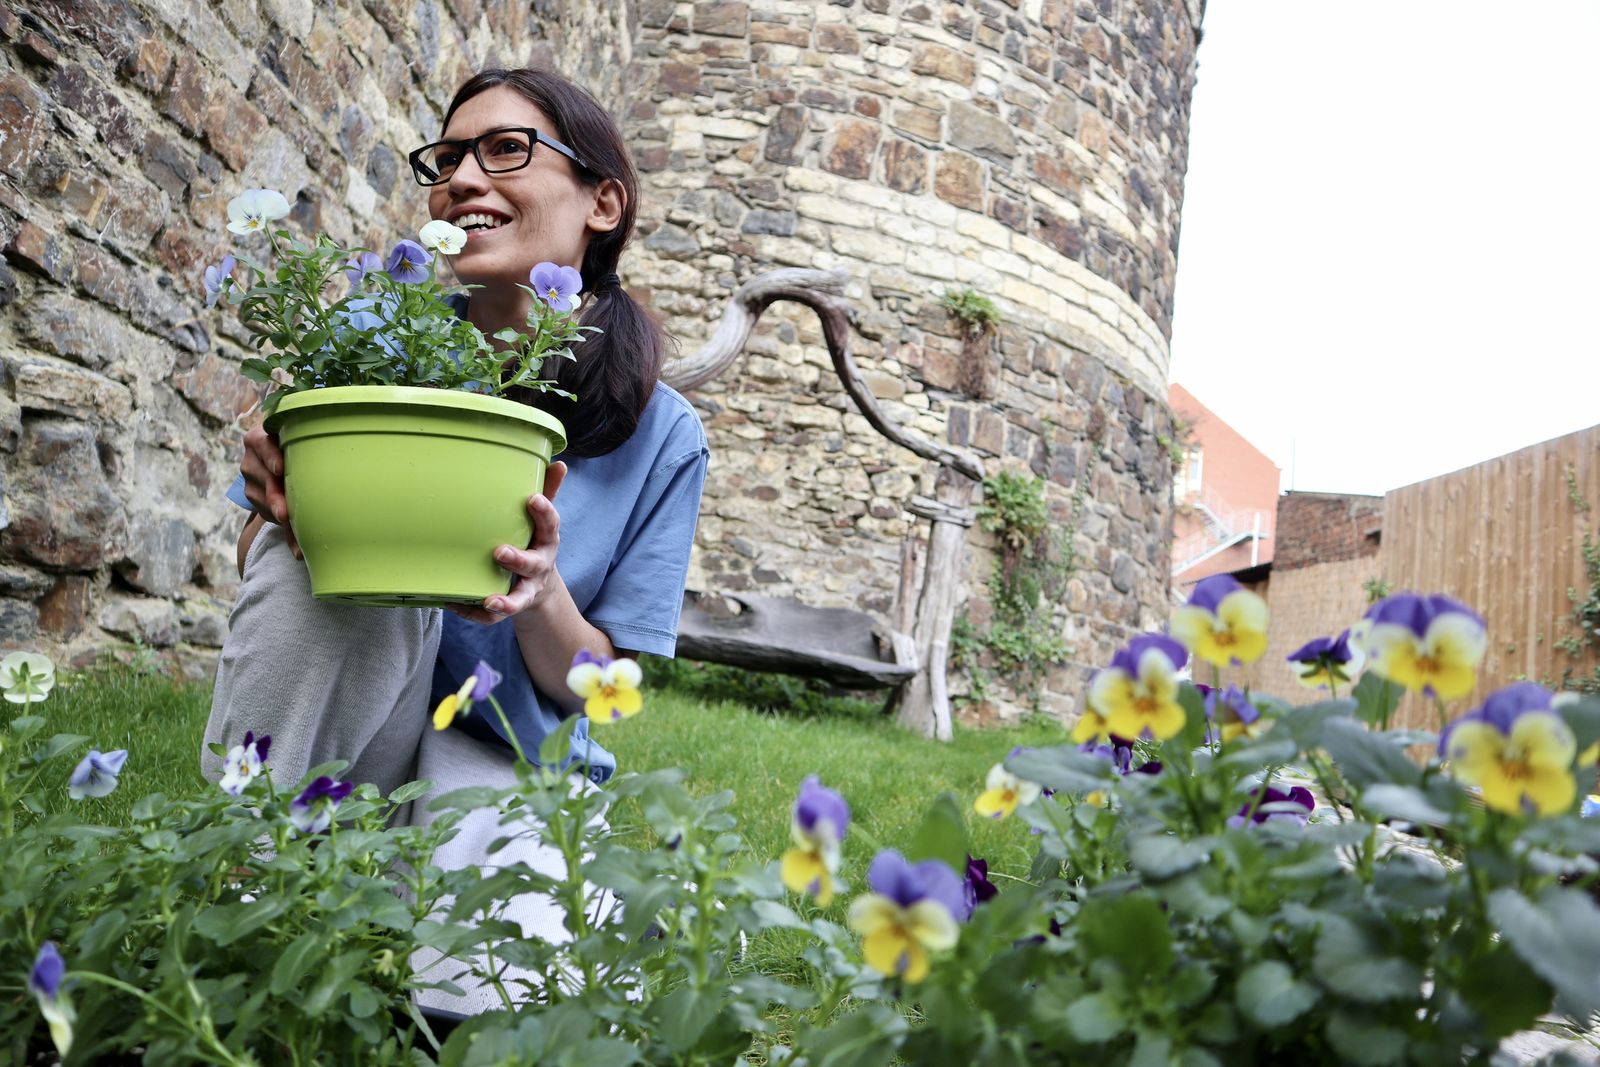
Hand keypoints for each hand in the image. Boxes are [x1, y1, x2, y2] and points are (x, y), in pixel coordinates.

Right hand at [240, 425, 299, 558]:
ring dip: (279, 515)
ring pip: (261, 499)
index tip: (280, 469)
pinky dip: (286, 532)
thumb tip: (339, 454)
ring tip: (292, 527)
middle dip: (274, 496)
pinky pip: (267, 516)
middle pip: (261, 476)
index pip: (261, 443)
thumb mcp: (301, 441)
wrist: (280, 456)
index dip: (270, 456)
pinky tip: (298, 548)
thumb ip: (309, 448)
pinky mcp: (253, 497)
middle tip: (284, 513)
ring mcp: (250, 478)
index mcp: (261, 437)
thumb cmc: (299, 446)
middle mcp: (252, 457)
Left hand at [447, 461, 567, 624]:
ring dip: (506, 601)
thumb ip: (548, 493)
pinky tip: (456, 604)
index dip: (544, 512)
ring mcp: (526, 589)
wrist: (539, 589)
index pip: (550, 525)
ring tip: (489, 600)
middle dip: (518, 559)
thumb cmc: (534, 543)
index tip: (532, 499)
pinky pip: (495, 616)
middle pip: (532, 565)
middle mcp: (539, 567)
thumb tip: (560, 464)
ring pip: (519, 598)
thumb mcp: (543, 522)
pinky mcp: (510, 606)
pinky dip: (476, 613)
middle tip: (499, 552)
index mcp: (546, 541)